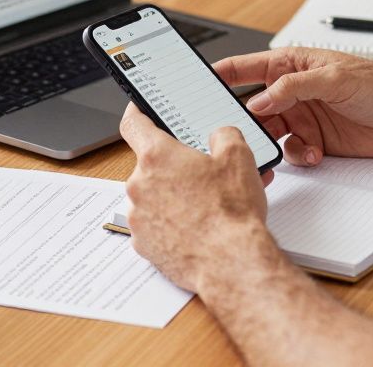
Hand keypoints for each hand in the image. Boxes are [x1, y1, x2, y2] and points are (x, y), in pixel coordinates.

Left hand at [119, 104, 278, 292]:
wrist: (231, 263)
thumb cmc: (231, 213)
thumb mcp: (239, 157)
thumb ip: (224, 134)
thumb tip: (219, 136)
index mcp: (157, 156)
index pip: (133, 123)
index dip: (137, 113)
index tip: (140, 111)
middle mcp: (139, 185)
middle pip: (149, 166)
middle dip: (173, 168)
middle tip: (201, 175)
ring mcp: (138, 217)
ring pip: (152, 197)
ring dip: (172, 197)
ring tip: (205, 207)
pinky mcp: (143, 245)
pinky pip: (153, 225)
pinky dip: (170, 224)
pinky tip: (195, 228)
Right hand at [215, 48, 372, 166]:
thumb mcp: (335, 78)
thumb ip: (294, 87)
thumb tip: (260, 99)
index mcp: (294, 65)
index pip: (247, 67)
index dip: (220, 74)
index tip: (195, 84)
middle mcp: (294, 92)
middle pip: (253, 107)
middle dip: (243, 121)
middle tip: (235, 134)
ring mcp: (304, 117)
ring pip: (270, 134)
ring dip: (272, 145)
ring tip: (282, 150)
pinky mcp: (316, 142)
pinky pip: (292, 152)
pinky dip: (298, 156)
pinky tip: (315, 154)